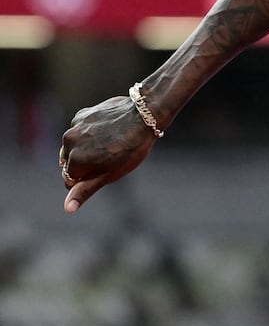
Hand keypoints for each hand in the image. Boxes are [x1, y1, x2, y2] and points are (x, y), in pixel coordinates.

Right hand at [60, 96, 159, 213]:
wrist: (144, 116)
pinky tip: (107, 131)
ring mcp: (73, 127)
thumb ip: (85, 190)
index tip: (106, 171)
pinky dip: (89, 134)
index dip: (88, 180)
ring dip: (85, 148)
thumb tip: (67, 209)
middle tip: (109, 157)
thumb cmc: (130, 149)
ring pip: (73, 147)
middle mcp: (68, 143)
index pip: (71, 182)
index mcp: (74, 161)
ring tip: (109, 144)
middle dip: (85, 164)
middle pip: (70, 164)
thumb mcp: (109, 174)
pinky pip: (79, 131)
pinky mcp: (81, 115)